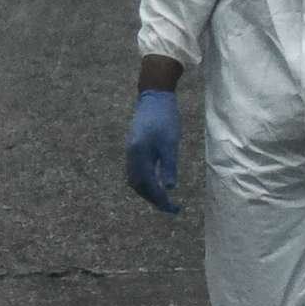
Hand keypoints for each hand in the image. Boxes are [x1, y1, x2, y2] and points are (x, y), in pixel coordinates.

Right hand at [126, 89, 181, 213]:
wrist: (154, 97)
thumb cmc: (165, 118)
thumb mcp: (170, 143)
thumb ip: (169, 165)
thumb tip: (170, 188)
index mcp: (139, 156)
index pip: (149, 185)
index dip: (160, 200)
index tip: (173, 209)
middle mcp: (131, 156)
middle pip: (139, 186)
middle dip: (153, 199)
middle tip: (169, 207)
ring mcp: (131, 152)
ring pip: (136, 179)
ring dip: (148, 191)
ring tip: (162, 199)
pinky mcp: (134, 148)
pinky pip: (136, 171)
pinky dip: (145, 181)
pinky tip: (155, 182)